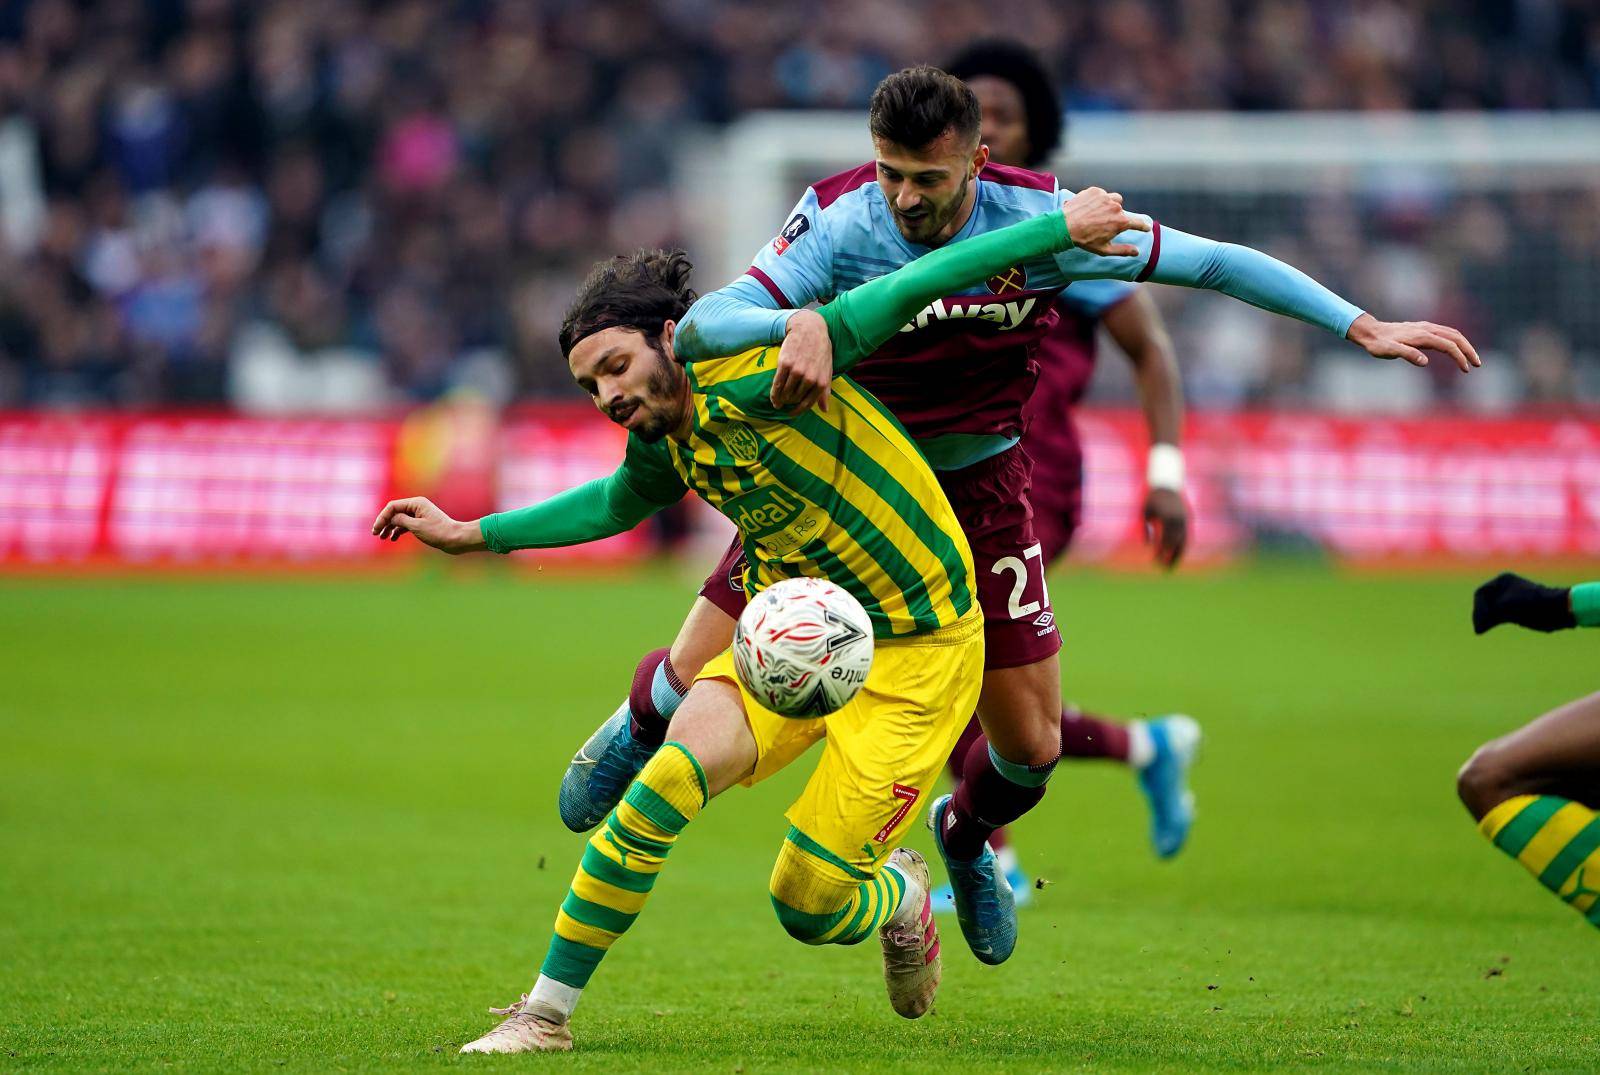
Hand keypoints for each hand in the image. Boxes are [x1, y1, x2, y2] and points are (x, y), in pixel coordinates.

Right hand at [371, 497, 485, 553]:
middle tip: (376, 534)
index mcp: (416, 503)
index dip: (382, 517)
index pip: (392, 506)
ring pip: (400, 519)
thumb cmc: (438, 532)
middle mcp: (417, 506)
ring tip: (383, 537)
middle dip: (384, 522)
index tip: (376, 529)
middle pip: (395, 512)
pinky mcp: (422, 523)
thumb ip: (401, 520)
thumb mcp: (416, 526)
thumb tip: (391, 517)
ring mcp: (420, 514)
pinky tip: (393, 538)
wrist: (455, 539)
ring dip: (390, 527)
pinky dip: (399, 531)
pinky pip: (406, 524)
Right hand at [769, 309, 832, 412]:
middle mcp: (810, 378)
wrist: (809, 329)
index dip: (798, 411)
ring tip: (778, 400)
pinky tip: (773, 398)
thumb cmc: (820, 350)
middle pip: (795, 398)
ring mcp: (797, 371)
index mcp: (821, 382)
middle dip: (789, 402)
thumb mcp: (827, 370)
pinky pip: (777, 384)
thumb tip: (824, 409)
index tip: (791, 414)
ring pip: (785, 393)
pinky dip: (774, 394)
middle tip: (784, 401)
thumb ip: (825, 391)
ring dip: (781, 399)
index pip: (807, 403)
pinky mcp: (785, 364)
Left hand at [1062, 187, 1149, 256]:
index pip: (1138, 223)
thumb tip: (1137, 252)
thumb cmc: (1085, 240)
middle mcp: (1116, 207)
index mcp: (1121, 222)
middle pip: (1122, 210)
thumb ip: (1123, 250)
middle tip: (1103, 224)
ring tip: (1098, 214)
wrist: (1064, 227)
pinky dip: (1097, 200)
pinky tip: (1088, 208)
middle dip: (1116, 216)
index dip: (1143, 226)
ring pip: (1114, 199)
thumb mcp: (1105, 250)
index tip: (1146, 227)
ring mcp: (1105, 197)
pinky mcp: (1095, 191)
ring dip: (1110, 205)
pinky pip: (1101, 194)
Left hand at [1142, 487, 1187, 568]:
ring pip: (1184, 541)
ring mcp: (1185, 519)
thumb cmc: (1153, 499)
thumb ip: (1146, 528)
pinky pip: (1187, 536)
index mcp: (1167, 517)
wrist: (1168, 484)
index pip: (1165, 539)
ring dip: (1178, 555)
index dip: (1161, 552)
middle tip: (1162, 568)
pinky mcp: (1188, 519)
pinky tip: (1176, 555)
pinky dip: (1182, 546)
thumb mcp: (1146, 512)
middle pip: (1175, 542)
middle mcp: (1178, 519)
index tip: (1155, 561)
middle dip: (1169, 556)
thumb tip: (1147, 545)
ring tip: (1171, 567)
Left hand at [1345, 313, 1480, 372]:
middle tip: (1477, 365)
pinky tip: (1457, 349)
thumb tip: (1425, 362)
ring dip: (1464, 345)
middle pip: (1455, 337)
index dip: (1459, 357)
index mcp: (1422, 336)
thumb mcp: (1389, 351)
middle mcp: (1427, 329)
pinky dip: (1456, 340)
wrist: (1371, 332)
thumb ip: (1407, 355)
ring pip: (1452, 333)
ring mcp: (1426, 327)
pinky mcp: (1424, 328)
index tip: (1466, 370)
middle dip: (1468, 350)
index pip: (1448, 345)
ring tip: (1471, 359)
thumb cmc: (1379, 344)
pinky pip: (1445, 332)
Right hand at [1472, 572, 1574, 633]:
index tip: (1480, 620)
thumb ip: (1488, 616)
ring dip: (1487, 619)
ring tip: (1482, 629)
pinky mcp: (1519, 609)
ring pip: (1492, 609)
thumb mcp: (1505, 608)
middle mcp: (1506, 587)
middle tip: (1479, 628)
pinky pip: (1500, 615)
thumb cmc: (1532, 604)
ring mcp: (1512, 598)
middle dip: (1481, 614)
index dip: (1477, 608)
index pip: (1480, 594)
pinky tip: (1489, 627)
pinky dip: (1495, 621)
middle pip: (1485, 602)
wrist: (1559, 609)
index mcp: (1502, 580)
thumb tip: (1478, 629)